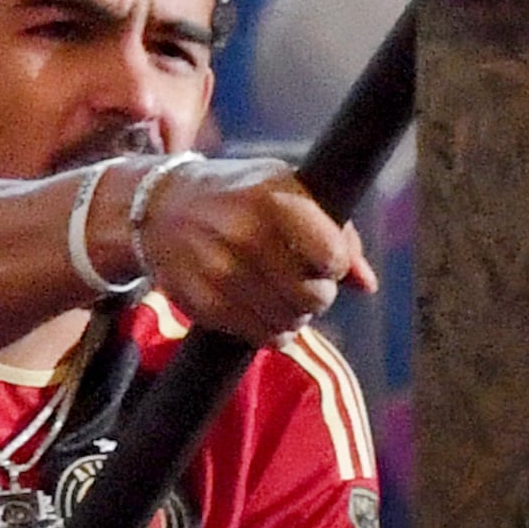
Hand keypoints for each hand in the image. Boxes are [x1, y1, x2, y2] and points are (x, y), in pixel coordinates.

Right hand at [128, 153, 374, 340]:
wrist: (162, 208)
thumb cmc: (239, 196)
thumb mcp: (288, 191)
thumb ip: (336, 233)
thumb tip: (366, 284)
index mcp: (274, 200)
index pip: (333, 257)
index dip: (333, 264)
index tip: (321, 258)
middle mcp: (247, 235)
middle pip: (315, 297)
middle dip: (317, 295)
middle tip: (302, 282)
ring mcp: (222, 272)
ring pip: (291, 322)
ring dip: (294, 314)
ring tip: (279, 293)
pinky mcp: (205, 304)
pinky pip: (262, 336)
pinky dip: (271, 329)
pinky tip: (261, 307)